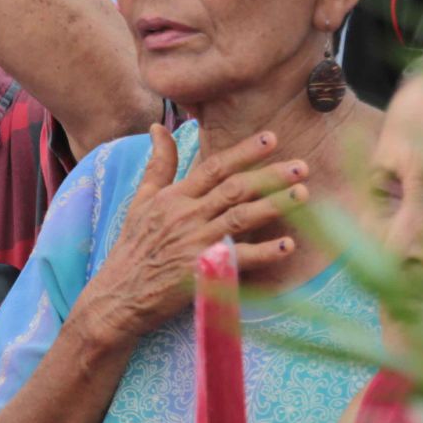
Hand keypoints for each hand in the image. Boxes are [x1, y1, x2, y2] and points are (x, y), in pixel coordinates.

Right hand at [77, 127, 308, 347]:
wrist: (119, 296)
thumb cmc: (133, 247)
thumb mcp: (141, 200)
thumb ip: (158, 164)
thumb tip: (158, 126)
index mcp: (174, 197)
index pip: (214, 167)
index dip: (244, 151)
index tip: (272, 138)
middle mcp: (186, 216)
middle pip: (234, 189)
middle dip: (270, 175)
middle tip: (302, 165)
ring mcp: (194, 244)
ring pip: (240, 218)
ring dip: (274, 205)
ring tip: (303, 194)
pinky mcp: (200, 272)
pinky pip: (238, 259)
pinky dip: (264, 252)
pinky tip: (288, 245)